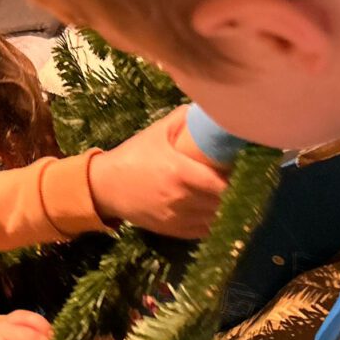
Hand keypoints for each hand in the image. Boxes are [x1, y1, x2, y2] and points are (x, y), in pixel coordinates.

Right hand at [88, 106, 228, 238]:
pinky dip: (209, 223)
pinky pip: (201, 232)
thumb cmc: (133, 156)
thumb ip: (183, 118)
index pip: (220, 184)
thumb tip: (209, 107)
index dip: (232, 179)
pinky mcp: (169, 230)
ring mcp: (174, 217)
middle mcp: (179, 198)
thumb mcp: (157, 132)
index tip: (234, 172)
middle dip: (228, 194)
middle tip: (230, 183)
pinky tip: (210, 212)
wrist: (105, 186)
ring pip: (212, 219)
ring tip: (223, 198)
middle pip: (220, 202)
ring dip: (221, 209)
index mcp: (178, 172)